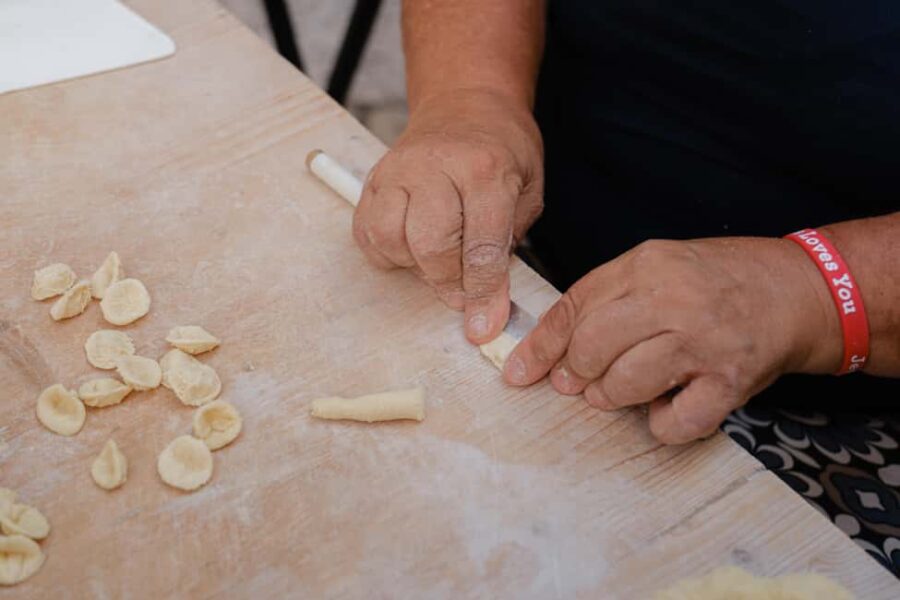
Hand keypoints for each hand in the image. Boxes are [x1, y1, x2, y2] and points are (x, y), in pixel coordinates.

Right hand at [352, 88, 542, 343]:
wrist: (465, 103)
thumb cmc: (501, 149)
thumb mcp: (528, 188)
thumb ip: (509, 241)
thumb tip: (489, 302)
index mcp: (485, 169)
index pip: (481, 245)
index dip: (483, 292)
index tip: (483, 324)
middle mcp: (436, 167)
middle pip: (430, 245)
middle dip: (448, 282)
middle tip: (463, 291)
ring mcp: (398, 171)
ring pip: (390, 238)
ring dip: (414, 265)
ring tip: (438, 258)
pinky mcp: (374, 179)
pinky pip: (367, 231)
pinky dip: (387, 252)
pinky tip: (412, 246)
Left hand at [504, 237, 842, 443]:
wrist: (798, 289)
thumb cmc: (718, 281)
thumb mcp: (658, 267)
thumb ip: (606, 298)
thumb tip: (552, 350)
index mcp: (648, 264)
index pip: (574, 307)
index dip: (540, 347)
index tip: (519, 372)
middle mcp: (673, 299)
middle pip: (591, 348)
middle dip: (576, 374)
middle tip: (579, 382)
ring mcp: (702, 341)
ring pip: (622, 386)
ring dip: (612, 397)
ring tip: (624, 389)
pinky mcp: (729, 380)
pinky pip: (673, 422)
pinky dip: (662, 424)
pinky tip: (669, 405)